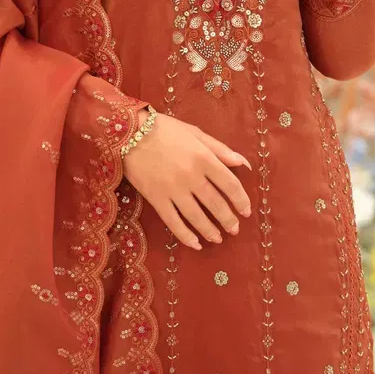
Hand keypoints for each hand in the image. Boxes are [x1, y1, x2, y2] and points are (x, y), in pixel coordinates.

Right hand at [122, 108, 252, 249]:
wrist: (128, 132)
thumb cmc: (163, 129)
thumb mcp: (195, 132)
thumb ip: (220, 149)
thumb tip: (244, 163)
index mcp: (204, 158)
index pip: (230, 184)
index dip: (241, 200)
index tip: (246, 211)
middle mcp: (191, 176)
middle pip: (216, 204)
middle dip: (228, 220)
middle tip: (234, 229)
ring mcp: (173, 189)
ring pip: (197, 217)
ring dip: (210, 230)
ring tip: (218, 238)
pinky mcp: (156, 198)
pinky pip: (173, 222)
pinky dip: (186, 236)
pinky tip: (196, 244)